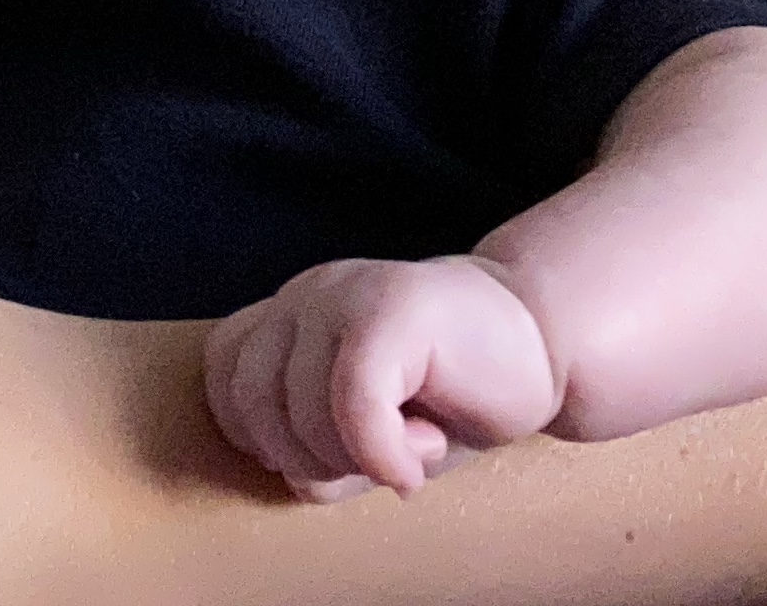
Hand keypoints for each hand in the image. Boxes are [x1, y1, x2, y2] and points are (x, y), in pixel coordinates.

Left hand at [205, 256, 564, 498]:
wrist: (541, 347)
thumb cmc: (448, 398)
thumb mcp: (365, 441)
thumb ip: (314, 455)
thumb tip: (298, 476)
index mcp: (289, 317)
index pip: (224, 376)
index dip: (262, 434)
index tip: (330, 451)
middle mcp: (307, 294)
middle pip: (255, 404)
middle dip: (314, 457)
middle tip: (381, 454)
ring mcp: (345, 291)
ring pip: (302, 408)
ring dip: (359, 456)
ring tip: (414, 441)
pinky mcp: (393, 305)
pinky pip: (353, 399)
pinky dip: (383, 451)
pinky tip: (419, 459)